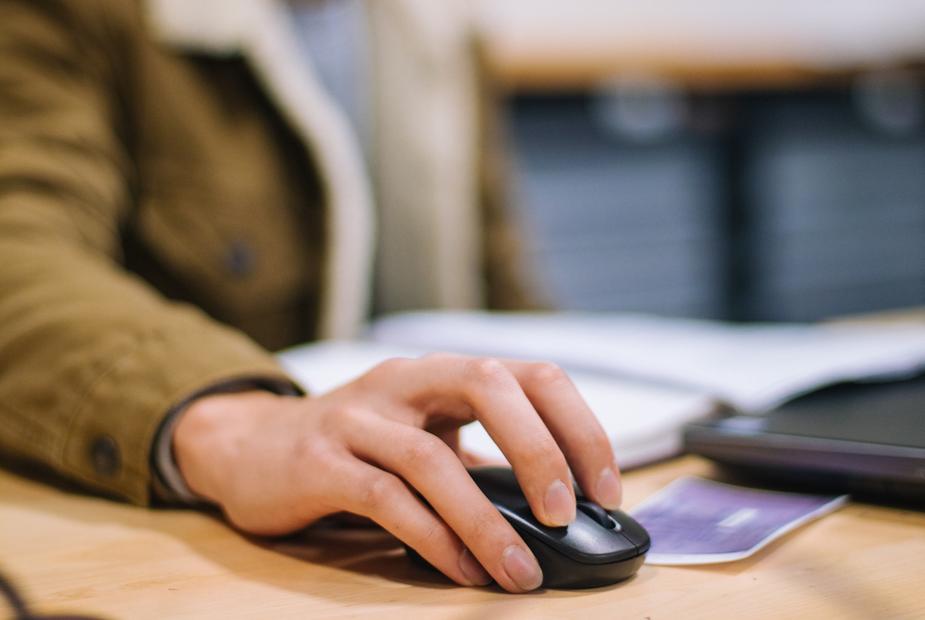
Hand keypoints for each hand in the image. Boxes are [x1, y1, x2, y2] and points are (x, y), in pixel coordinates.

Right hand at [173, 354, 621, 591]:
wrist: (247, 444)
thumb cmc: (352, 447)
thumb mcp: (420, 437)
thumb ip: (477, 463)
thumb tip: (552, 511)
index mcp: (441, 375)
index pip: (529, 374)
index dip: (576, 425)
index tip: (605, 488)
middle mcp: (403, 382)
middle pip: (488, 384)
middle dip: (539, 450)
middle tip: (566, 515)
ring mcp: (357, 417)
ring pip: (432, 458)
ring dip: (485, 521)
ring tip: (518, 572)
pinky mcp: (319, 461)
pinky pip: (385, 499)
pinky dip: (431, 538)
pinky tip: (460, 571)